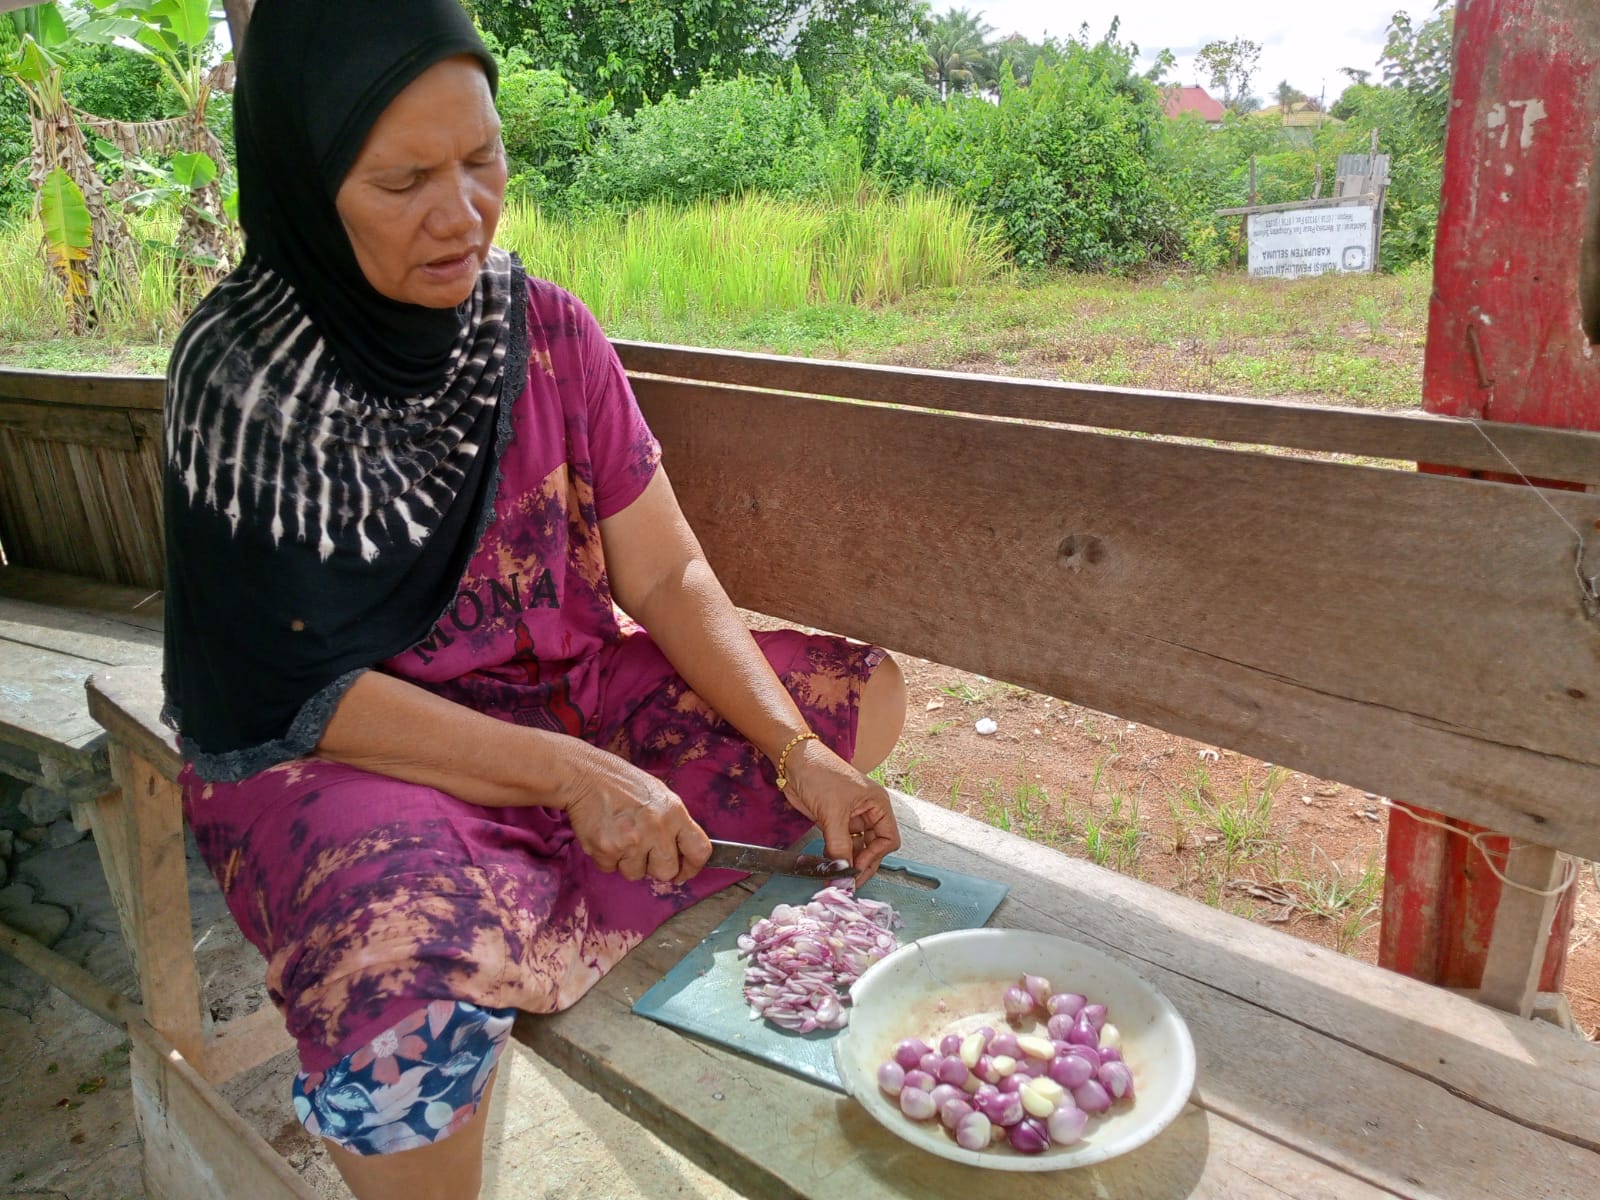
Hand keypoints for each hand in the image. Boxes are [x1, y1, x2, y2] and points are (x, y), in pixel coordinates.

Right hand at [562, 747, 711, 884]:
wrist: (585, 775)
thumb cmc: (623, 784)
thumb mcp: (660, 795)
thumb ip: (673, 823)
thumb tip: (680, 852)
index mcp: (674, 813)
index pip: (699, 850)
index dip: (693, 867)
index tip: (684, 871)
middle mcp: (656, 829)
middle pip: (667, 871)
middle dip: (655, 867)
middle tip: (644, 852)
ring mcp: (631, 842)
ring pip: (636, 874)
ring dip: (628, 862)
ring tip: (621, 837)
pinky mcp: (606, 850)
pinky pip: (611, 869)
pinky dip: (607, 858)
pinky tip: (606, 836)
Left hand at [777, 737, 899, 884]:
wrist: (793, 762)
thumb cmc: (820, 775)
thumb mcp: (833, 812)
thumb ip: (839, 845)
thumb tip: (842, 873)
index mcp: (878, 804)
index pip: (888, 839)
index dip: (875, 856)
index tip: (856, 867)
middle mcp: (868, 813)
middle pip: (873, 848)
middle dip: (862, 864)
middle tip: (848, 882)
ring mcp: (851, 819)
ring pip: (856, 849)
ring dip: (847, 863)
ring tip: (836, 877)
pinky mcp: (834, 823)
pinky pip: (840, 846)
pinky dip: (836, 857)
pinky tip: (828, 866)